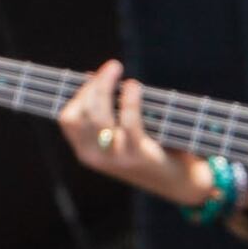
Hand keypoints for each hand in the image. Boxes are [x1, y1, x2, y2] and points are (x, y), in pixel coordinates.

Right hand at [56, 60, 216, 205]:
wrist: (179, 181)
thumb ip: (107, 111)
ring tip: (117, 69)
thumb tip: (94, 77)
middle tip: (112, 67)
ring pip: (98, 116)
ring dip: (105, 86)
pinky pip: (128, 123)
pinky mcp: (136, 156)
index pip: (68, 119)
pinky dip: (129, 100)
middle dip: (93, 85)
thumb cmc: (150, 148)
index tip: (94, 76)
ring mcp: (114, 158)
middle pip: (79, 114)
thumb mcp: (121, 134)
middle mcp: (95, 156)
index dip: (78, 94)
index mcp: (86, 150)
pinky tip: (134, 86)